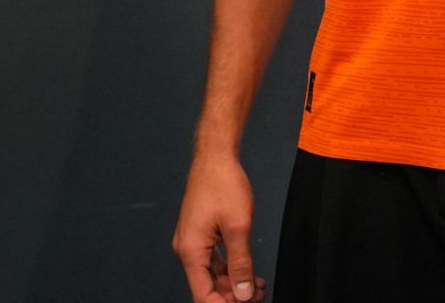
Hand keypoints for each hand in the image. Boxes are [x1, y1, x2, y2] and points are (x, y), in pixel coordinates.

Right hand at [172, 152, 266, 302]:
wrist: (215, 156)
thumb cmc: (222, 182)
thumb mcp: (238, 226)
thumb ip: (240, 264)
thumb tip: (242, 294)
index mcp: (191, 250)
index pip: (203, 295)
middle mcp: (187, 248)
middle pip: (207, 288)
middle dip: (233, 295)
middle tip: (257, 294)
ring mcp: (192, 241)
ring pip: (211, 276)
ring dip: (233, 284)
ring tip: (256, 284)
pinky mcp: (199, 234)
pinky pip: (212, 262)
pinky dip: (229, 269)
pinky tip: (246, 271)